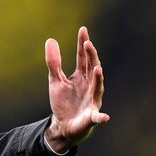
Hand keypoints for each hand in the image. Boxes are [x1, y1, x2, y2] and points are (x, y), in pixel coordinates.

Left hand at [44, 27, 109, 152]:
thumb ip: (54, 62)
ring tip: (98, 69)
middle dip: (91, 57)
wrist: (64, 125)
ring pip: (97, 88)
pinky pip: (97, 117)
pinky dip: (101, 117)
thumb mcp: (55, 80)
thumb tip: (51, 39)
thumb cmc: (63, 102)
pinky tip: (104, 117)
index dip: (83, 44)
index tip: (83, 30)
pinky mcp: (90, 117)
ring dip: (98, 79)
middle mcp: (90, 86)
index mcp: (81, 76)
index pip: (83, 58)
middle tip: (87, 44)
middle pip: (92, 68)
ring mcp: (92, 100)